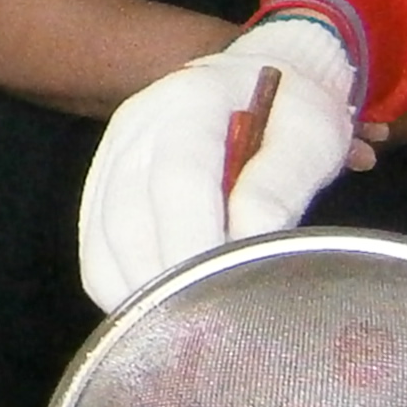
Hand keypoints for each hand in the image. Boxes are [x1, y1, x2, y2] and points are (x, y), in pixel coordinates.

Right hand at [75, 15, 362, 309]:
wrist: (255, 80)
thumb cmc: (291, 112)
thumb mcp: (313, 136)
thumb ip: (281, 185)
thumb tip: (248, 242)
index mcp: (190, 102)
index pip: (179, 180)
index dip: (198, 243)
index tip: (228, 291)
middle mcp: (136, 125)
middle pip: (129, 218)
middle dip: (167, 282)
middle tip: (209, 327)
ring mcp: (110, 156)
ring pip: (102, 241)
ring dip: (139, 294)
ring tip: (186, 327)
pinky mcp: (100, 187)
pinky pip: (94, 250)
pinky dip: (122, 288)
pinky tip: (161, 309)